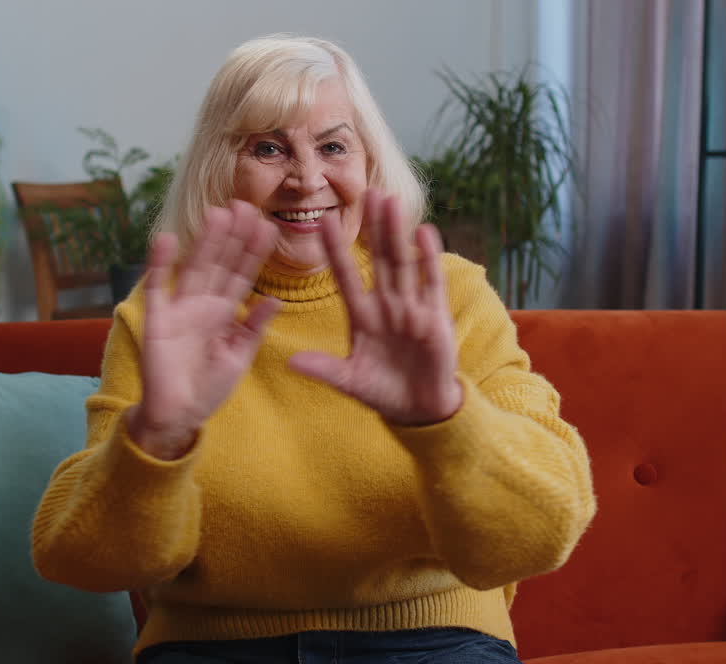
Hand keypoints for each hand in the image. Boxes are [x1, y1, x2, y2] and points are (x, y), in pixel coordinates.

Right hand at [129, 201, 279, 457]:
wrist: (179, 416)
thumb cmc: (209, 388)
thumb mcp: (239, 356)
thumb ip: (254, 328)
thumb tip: (275, 300)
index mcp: (224, 313)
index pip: (242, 275)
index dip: (253, 252)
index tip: (268, 226)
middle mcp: (203, 304)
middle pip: (220, 263)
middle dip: (232, 236)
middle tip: (245, 206)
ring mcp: (179, 309)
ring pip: (195, 267)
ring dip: (205, 242)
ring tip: (217, 213)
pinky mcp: (157, 320)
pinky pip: (157, 288)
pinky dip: (159, 264)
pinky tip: (165, 239)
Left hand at [290, 189, 461, 424]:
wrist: (419, 410)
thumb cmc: (382, 392)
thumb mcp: (349, 381)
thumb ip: (324, 369)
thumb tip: (290, 362)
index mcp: (361, 317)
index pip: (345, 275)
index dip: (336, 250)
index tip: (324, 221)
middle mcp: (386, 305)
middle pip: (377, 259)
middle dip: (372, 227)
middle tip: (366, 192)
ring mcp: (411, 307)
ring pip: (402, 262)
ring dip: (396, 232)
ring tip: (390, 201)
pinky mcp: (435, 316)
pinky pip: (430, 281)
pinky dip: (428, 258)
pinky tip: (425, 232)